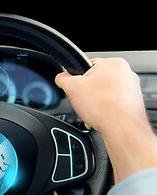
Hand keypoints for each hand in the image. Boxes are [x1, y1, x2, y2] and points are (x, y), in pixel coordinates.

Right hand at [55, 58, 156, 182]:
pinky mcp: (132, 102)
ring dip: (94, 102)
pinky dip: (104, 110)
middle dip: (87, 93)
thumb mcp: (72, 88)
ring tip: (93, 110)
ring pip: (103, 93)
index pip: (88, 66)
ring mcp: (131, 89)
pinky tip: (100, 116)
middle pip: (96, 80)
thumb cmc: (104, 108)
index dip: (78, 79)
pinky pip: (112, 103)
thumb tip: (61, 78)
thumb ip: (63, 79)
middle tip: (85, 101)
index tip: (77, 89)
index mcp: (114, 64)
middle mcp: (126, 74)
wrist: (122, 130)